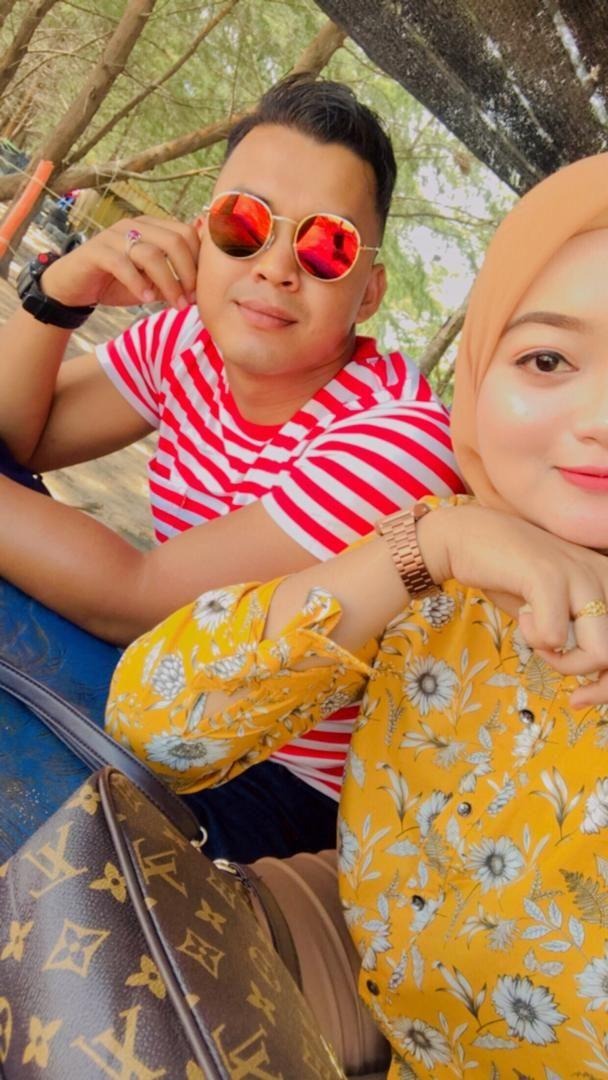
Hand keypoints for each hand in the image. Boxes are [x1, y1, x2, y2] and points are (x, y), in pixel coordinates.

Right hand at [39, 216, 199, 309]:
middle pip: (175, 240)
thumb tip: (201, 292)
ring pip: (151, 254)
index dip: (198, 262)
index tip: (200, 291)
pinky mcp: (96, 251)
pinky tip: (146, 301)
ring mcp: (114, 236)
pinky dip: (138, 284)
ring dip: (168, 283)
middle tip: (190, 300)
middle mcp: (135, 225)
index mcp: (151, 228)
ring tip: (174, 305)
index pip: (186, 233)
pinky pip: (122, 264)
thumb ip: (172, 281)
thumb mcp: (150, 283)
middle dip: (188, 273)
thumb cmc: (116, 283)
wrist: (74, 287)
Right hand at [418, 503, 607, 706]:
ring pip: (601, 654)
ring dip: (565, 664)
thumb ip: (583, 639)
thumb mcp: (558, 612)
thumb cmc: (512, 580)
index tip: (586, 697)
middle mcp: (606, 574)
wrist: (467, 537)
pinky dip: (534, 640)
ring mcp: (580, 573)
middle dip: (601, 687)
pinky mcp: (549, 576)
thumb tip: (599, 686)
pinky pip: (554, 639)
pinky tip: (522, 617)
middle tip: (576, 696)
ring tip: (541, 643)